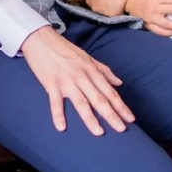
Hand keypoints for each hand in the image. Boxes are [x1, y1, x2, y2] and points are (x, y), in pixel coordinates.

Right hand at [20, 26, 135, 134]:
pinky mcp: (50, 84)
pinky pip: (55, 102)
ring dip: (90, 118)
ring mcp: (66, 81)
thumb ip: (104, 71)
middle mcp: (82, 77)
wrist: (41, 39)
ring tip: (99, 132)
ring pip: (81, 102)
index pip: (110, 92)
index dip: (121, 106)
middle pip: (99, 99)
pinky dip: (58, 115)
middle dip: (111, 115)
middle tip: (122, 129)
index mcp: (92, 71)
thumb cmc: (65, 49)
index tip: (130, 119)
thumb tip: (119, 83)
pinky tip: (61, 128)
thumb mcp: (88, 57)